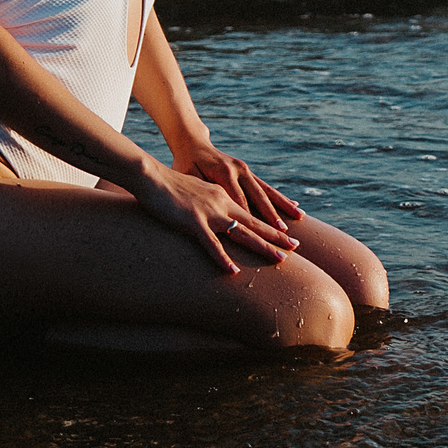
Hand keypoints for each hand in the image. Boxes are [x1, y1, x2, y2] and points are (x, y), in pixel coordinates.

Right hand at [132, 157, 301, 274]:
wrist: (150, 175)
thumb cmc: (169, 186)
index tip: (288, 234)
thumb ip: (208, 205)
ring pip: (241, 233)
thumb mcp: (196, 194)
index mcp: (223, 195)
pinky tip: (232, 271)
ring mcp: (208, 211)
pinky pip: (211, 243)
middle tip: (296, 248)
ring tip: (280, 260)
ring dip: (262, 247)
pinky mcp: (192, 220)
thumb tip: (216, 220)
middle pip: (254, 223)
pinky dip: (222, 258)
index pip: (252, 213)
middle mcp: (221, 202)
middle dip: (277, 237)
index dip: (271, 224)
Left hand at [176, 143, 304, 231]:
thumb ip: (200, 190)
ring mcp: (245, 170)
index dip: (249, 221)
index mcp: (224, 173)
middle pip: (258, 198)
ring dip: (283, 206)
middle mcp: (239, 171)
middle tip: (284, 233)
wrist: (191, 143)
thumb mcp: (187, 176)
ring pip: (267, 191)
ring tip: (299, 217)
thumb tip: (208, 207)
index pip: (239, 202)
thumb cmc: (184, 164)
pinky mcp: (248, 171)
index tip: (260, 238)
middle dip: (272, 217)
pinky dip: (280, 198)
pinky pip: (266, 187)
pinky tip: (294, 206)